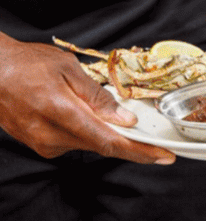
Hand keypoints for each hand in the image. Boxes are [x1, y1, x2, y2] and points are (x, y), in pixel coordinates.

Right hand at [0, 36, 174, 164]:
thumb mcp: (68, 68)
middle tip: (154, 137)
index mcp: (62, 113)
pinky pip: (74, 141)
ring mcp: (44, 144)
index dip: (140, 152)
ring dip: (105, 133)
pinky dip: (87, 131)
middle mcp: (52, 136)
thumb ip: (97, 96)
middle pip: (102, 146)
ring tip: (108, 111)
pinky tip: (85, 114)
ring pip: (88, 144)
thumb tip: (123, 118)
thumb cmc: (26, 64)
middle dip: (130, 142)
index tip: (164, 156)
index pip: (110, 142)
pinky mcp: (40, 145)